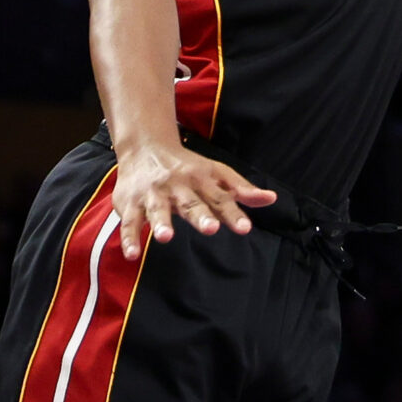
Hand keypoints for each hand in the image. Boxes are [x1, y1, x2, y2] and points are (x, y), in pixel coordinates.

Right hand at [110, 140, 274, 259]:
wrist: (145, 147)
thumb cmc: (187, 167)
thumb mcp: (216, 174)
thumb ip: (241, 190)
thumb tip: (271, 198)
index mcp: (201, 180)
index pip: (220, 198)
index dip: (233, 213)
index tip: (245, 228)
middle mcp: (178, 186)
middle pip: (191, 202)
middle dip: (200, 215)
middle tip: (211, 228)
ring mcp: (153, 195)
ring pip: (158, 210)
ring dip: (162, 222)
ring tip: (165, 237)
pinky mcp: (131, 204)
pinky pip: (129, 222)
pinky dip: (129, 237)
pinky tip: (133, 254)